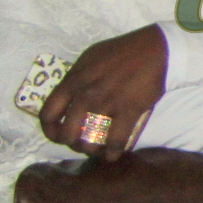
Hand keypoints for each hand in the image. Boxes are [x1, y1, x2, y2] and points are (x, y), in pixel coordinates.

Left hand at [38, 24, 167, 155]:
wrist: (155, 49)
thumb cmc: (122, 50)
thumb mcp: (89, 58)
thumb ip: (75, 78)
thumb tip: (68, 95)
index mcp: (72, 81)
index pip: (47, 114)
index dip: (50, 131)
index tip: (58, 135)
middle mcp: (85, 95)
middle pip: (66, 134)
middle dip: (72, 144)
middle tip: (80, 143)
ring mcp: (106, 104)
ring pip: (89, 142)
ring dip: (92, 150)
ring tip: (97, 149)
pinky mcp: (128, 111)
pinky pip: (116, 142)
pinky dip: (113, 153)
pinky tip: (114, 154)